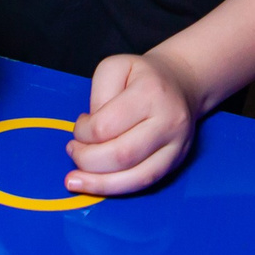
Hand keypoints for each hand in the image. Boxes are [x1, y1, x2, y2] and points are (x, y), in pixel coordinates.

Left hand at [67, 50, 200, 195]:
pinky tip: (97, 185)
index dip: (83, 133)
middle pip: (121, 156)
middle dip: (87, 160)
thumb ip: (98, 95)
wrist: (181, 82)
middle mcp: (169, 121)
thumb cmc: (142, 76)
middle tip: (73, 151)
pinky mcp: (177, 161)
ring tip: (75, 180)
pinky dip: (117, 188)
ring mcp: (176, 145)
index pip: (106, 126)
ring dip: (99, 183)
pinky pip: (145, 183)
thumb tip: (92, 133)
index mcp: (150, 93)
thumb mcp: (115, 67)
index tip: (79, 126)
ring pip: (135, 177)